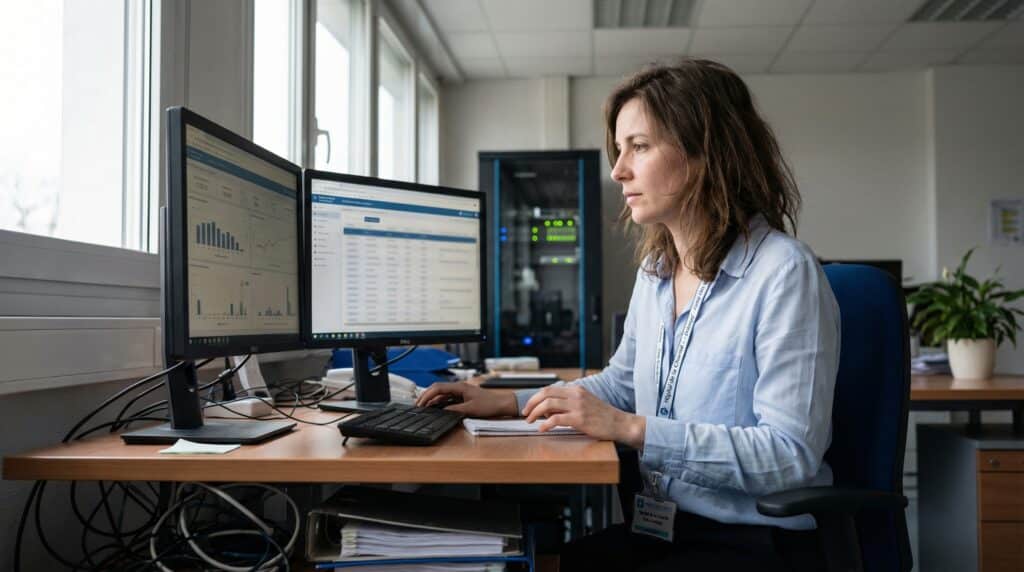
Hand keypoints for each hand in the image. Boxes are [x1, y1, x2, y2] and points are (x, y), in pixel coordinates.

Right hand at [415, 381, 517, 417]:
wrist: (502, 404)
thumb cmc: (490, 404)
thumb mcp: (471, 409)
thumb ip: (455, 410)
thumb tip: (441, 411)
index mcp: (460, 387)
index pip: (438, 388)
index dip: (427, 395)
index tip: (420, 403)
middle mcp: (458, 387)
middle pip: (437, 389)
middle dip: (426, 396)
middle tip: (418, 406)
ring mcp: (460, 392)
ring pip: (441, 394)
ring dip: (432, 400)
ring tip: (423, 408)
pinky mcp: (462, 397)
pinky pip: (447, 398)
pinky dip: (439, 403)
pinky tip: (435, 408)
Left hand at [522, 385, 645, 446]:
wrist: (620, 423)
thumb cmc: (602, 416)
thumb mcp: (585, 403)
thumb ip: (568, 403)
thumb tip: (548, 410)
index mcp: (576, 389)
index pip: (550, 389)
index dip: (536, 397)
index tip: (529, 406)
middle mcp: (576, 395)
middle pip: (545, 394)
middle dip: (531, 403)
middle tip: (525, 414)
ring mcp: (578, 406)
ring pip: (548, 405)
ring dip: (535, 413)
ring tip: (531, 421)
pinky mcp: (579, 419)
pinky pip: (556, 420)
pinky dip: (545, 424)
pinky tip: (542, 429)